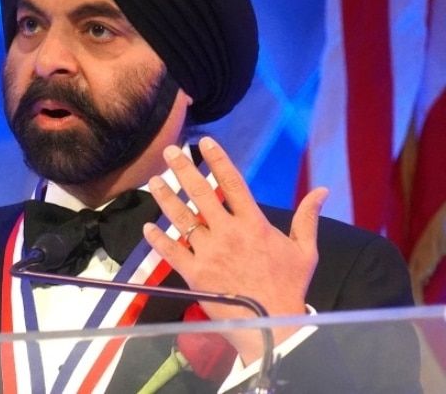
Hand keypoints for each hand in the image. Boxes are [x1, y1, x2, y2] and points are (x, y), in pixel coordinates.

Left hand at [143, 136, 327, 361]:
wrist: (273, 325)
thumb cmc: (289, 287)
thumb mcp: (305, 250)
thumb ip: (307, 217)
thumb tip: (322, 190)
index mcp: (253, 223)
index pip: (232, 182)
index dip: (218, 159)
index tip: (204, 142)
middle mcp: (228, 233)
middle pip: (201, 193)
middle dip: (183, 169)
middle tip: (169, 152)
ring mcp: (209, 253)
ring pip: (182, 218)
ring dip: (165, 197)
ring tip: (154, 181)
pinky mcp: (195, 275)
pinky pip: (172, 252)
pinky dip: (157, 240)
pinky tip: (147, 227)